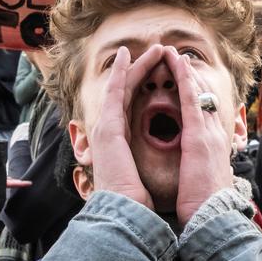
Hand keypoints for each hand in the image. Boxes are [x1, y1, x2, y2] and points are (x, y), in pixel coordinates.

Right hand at [87, 45, 165, 209]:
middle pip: (125, 93)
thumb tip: (155, 168)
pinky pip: (115, 91)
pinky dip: (122, 72)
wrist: (122, 212)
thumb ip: (141, 165)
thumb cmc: (133, 202)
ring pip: (120, 87)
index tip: (155, 73)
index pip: (131, 108)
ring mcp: (105, 127)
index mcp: (119, 143)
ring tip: (151, 48)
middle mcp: (109, 132)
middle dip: (141, 71)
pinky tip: (129, 56)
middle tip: (155, 51)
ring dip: (136, 66)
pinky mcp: (108, 126)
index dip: (141, 88)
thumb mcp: (139, 177)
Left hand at [163, 45, 235, 225]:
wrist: (213, 220)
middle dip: (190, 79)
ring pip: (198, 93)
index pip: (204, 118)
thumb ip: (200, 177)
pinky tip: (176, 62)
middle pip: (203, 100)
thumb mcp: (203, 188)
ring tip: (174, 54)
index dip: (195, 99)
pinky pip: (191, 98)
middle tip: (178, 60)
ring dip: (186, 72)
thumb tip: (197, 178)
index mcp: (213, 151)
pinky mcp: (199, 135)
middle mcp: (215, 137)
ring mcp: (209, 134)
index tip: (185, 86)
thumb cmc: (207, 211)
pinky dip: (185, 78)